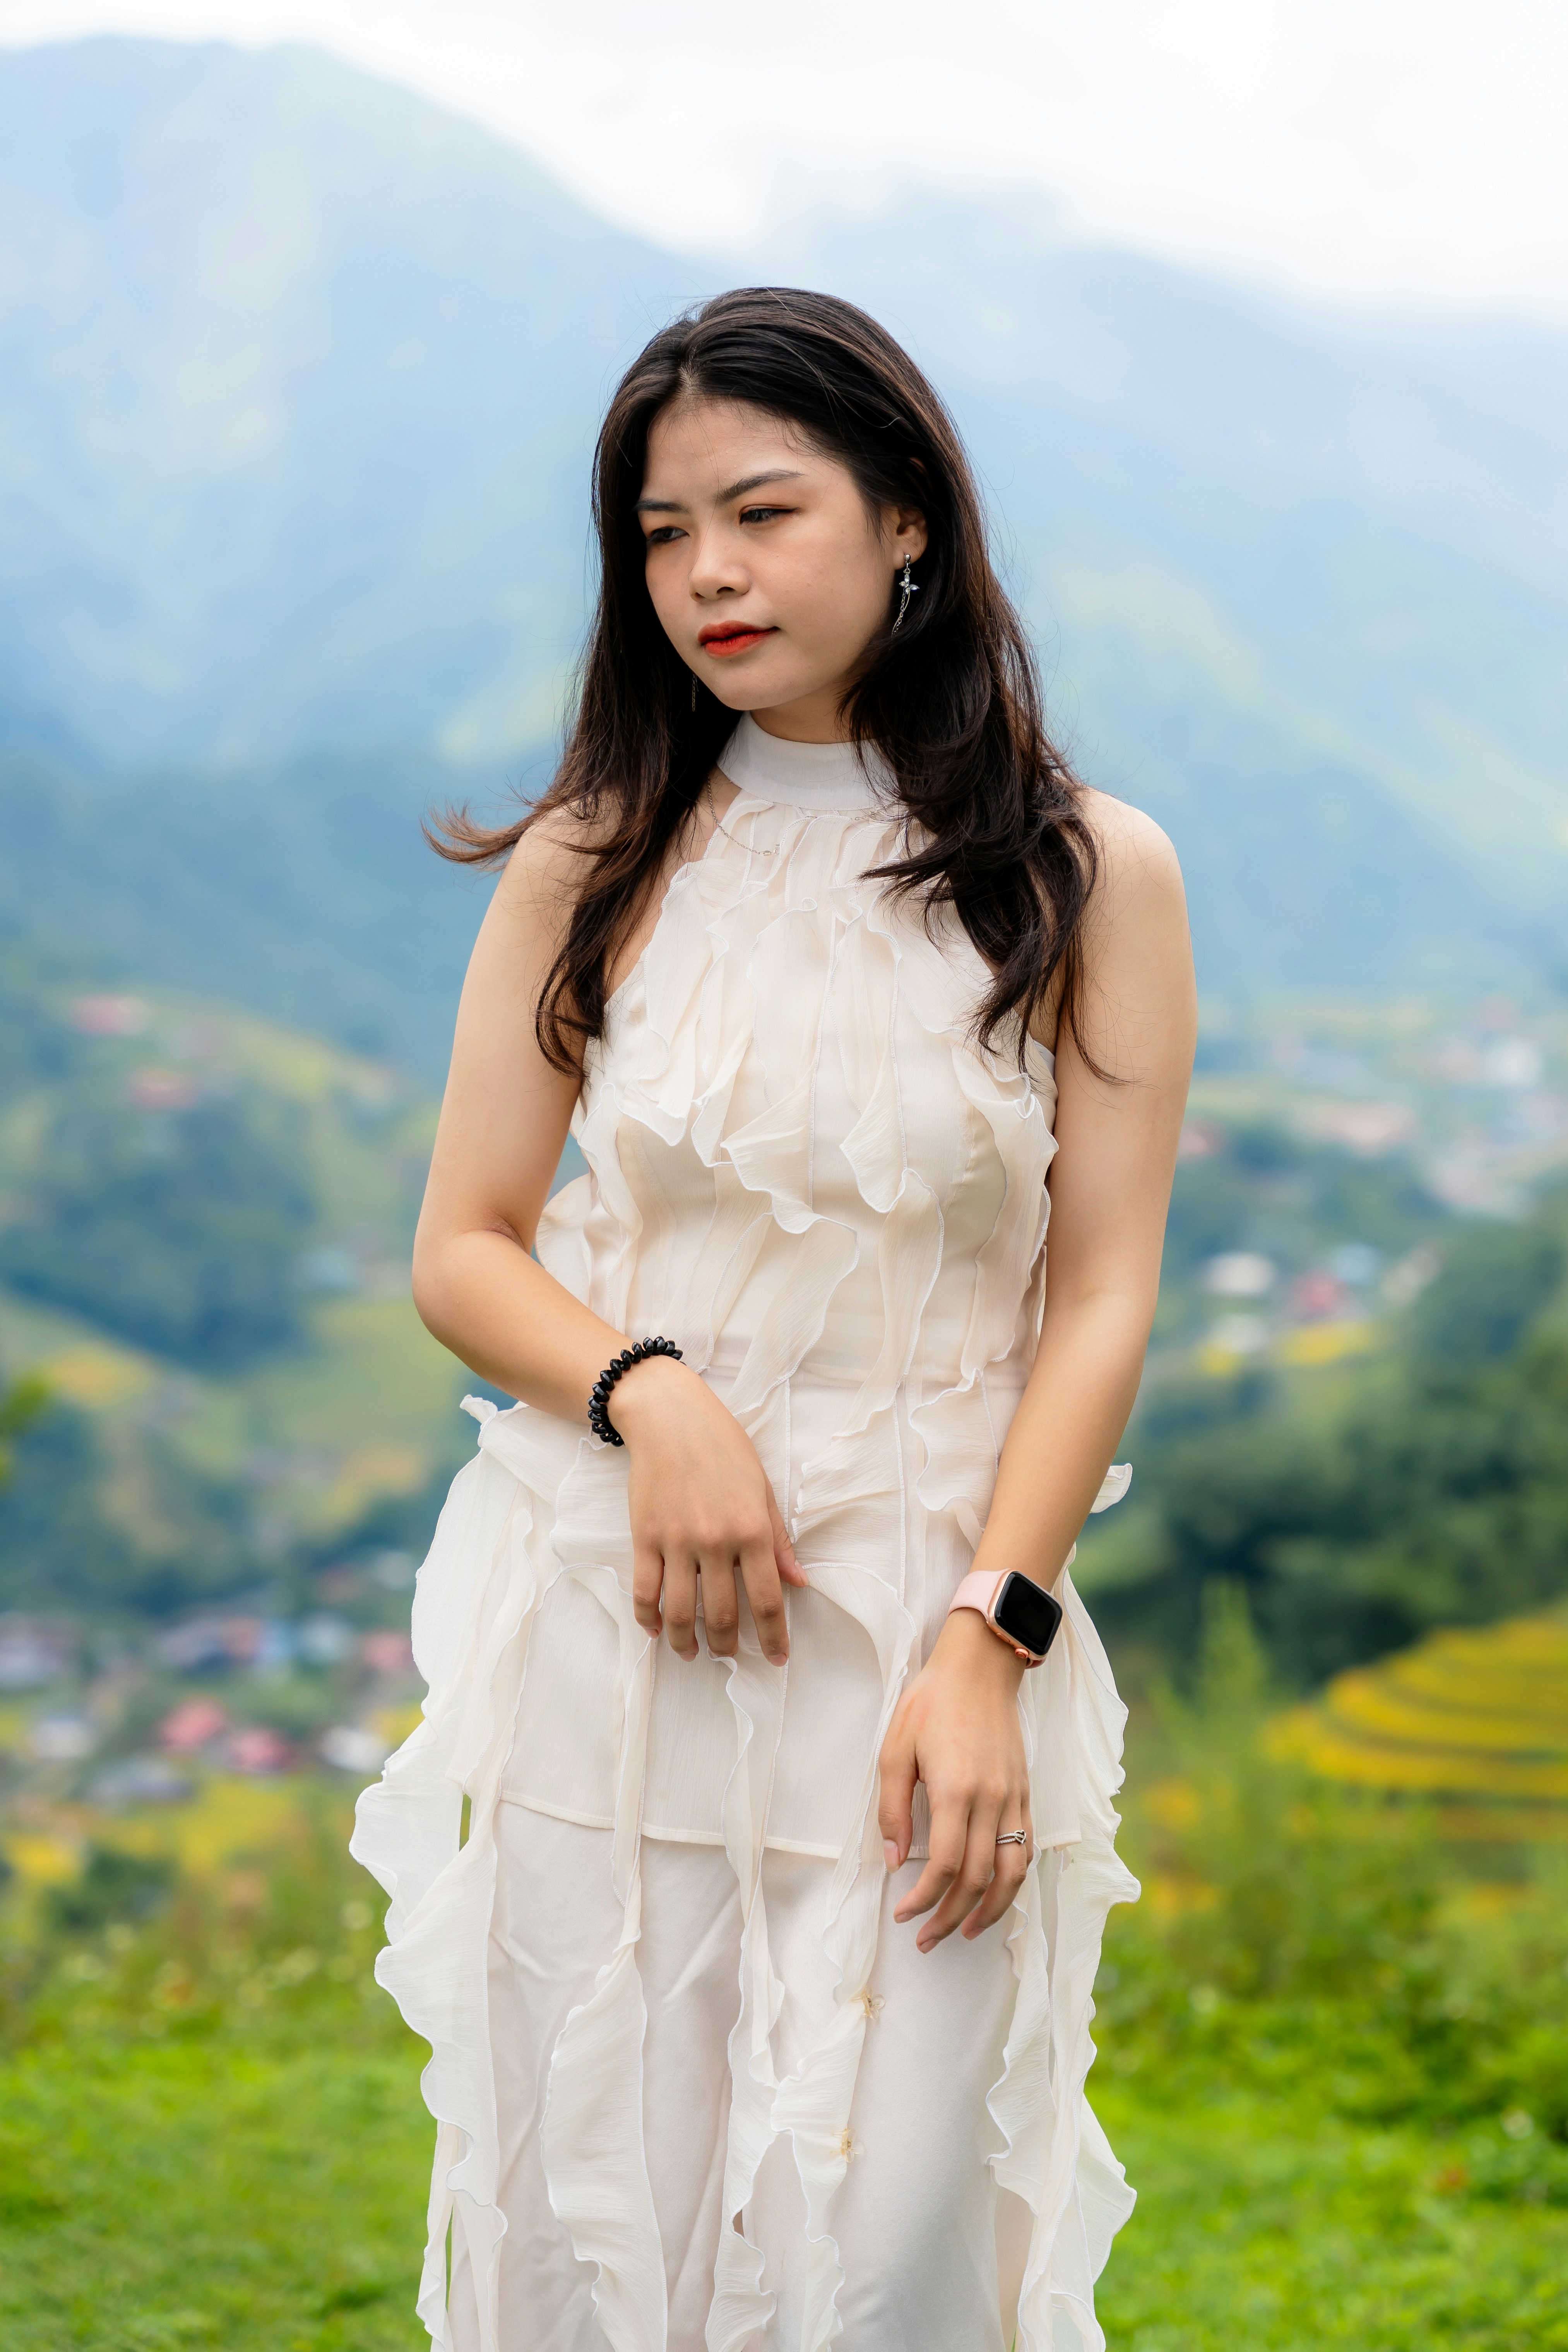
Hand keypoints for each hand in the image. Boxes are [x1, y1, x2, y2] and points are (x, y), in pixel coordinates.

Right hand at [613, 1354, 807, 1664]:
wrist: (670, 1417)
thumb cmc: (724, 1448)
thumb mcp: (762, 1489)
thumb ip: (778, 1540)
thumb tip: (798, 1582)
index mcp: (752, 1530)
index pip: (767, 1600)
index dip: (774, 1636)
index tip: (778, 1658)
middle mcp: (716, 1542)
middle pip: (723, 1615)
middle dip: (728, 1645)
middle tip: (730, 1655)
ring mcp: (677, 1541)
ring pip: (681, 1612)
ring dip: (687, 1642)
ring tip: (692, 1653)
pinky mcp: (644, 1537)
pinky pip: (645, 1590)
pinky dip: (649, 1618)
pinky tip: (657, 1630)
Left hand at [877, 1609, 1031, 1948]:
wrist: (980, 1668)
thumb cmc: (931, 1703)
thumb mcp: (894, 1748)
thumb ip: (892, 1807)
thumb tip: (895, 1860)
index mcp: (956, 1789)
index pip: (945, 1865)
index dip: (924, 1899)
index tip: (903, 1914)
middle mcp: (991, 1799)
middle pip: (978, 1878)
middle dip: (951, 1916)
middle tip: (926, 1938)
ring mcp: (1014, 1798)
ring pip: (1012, 1872)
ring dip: (991, 1910)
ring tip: (965, 1931)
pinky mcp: (1025, 1793)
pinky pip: (1027, 1848)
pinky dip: (1013, 1879)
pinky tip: (995, 1892)